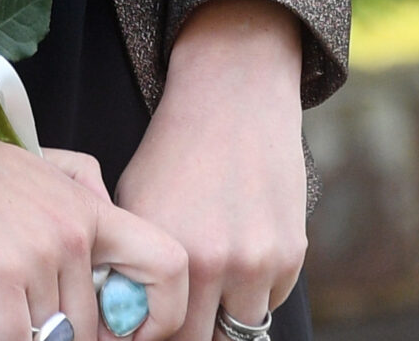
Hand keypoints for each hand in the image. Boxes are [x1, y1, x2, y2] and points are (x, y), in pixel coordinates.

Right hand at [0, 59, 187, 340]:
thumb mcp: (41, 164)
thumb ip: (85, 192)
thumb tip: (107, 235)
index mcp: (91, 209)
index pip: (171, 264)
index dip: (162, 314)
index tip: (128, 330)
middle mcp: (75, 234)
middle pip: (92, 327)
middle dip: (53, 331)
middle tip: (13, 307)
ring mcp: (41, 256)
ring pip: (50, 337)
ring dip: (10, 329)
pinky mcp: (3, 278)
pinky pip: (14, 340)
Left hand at [114, 0, 306, 340]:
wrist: (231, 101)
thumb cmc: (174, 153)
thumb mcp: (136, 203)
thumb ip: (134, 266)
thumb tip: (128, 316)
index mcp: (167, 251)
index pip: (164, 333)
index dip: (156, 332)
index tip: (151, 323)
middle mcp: (214, 262)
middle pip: (204, 339)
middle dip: (192, 329)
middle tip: (180, 309)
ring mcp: (258, 261)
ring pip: (241, 328)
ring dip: (226, 315)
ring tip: (209, 282)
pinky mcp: (291, 255)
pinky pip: (269, 301)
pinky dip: (254, 291)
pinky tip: (239, 250)